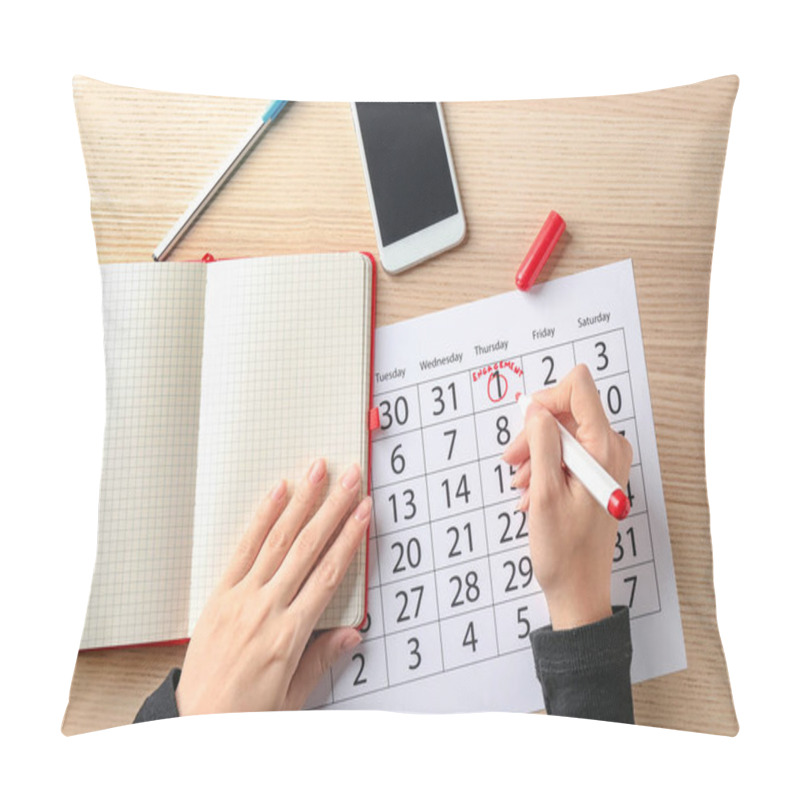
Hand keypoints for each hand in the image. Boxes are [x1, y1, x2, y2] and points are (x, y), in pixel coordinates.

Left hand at [175, 458, 370, 714]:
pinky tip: (275, 495)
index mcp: (289, 634)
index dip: (349, 539)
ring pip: (277, 540)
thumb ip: (322, 659)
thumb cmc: (244, 713)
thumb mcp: (293, 695)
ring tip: (316, 472)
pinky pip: (242, 549)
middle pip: (308, 548)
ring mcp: (240, 597)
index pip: (328, 574)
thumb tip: (353, 632)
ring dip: (300, 502)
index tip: (364, 512)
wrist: (193, 724)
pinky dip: (261, 519)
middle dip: (332, 508)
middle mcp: (266, 608)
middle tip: (349, 478)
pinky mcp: (219, 594)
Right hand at [502, 364, 631, 630]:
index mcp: (604, 447)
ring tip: (522, 484)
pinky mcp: (596, 473)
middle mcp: (611, 448)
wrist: (578, 586)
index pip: (580, 388)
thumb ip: (541, 443)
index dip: (547, 399)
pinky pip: (566, 452)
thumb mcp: (544, 492)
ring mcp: (605, 461)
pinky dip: (544, 466)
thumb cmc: (564, 548)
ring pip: (561, 432)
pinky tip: (532, 492)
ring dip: (535, 453)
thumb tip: (536, 409)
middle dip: (534, 432)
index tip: (526, 424)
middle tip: (513, 462)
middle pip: (566, 410)